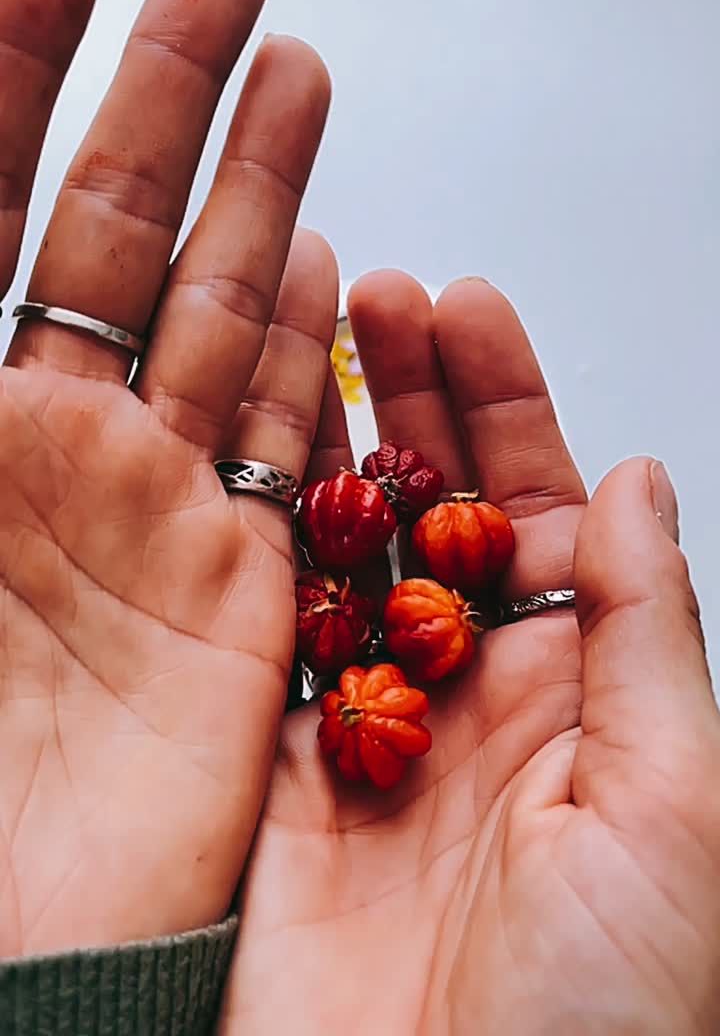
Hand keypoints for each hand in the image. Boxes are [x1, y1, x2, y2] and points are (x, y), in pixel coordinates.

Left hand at [0, 0, 336, 952]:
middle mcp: (28, 442)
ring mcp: (136, 498)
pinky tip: (324, 236)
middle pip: (102, 219)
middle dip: (156, 81)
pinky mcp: (228, 570)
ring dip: (255, 172)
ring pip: (208, 298)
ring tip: (292, 57)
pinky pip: (275, 421)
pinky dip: (303, 327)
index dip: (2, 59)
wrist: (13, 953)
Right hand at [221, 273, 719, 1034]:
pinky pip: (264, 638)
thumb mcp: (675, 806)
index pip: (546, 509)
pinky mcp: (280, 775)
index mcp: (582, 694)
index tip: (470, 310)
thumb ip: (651, 632)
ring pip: (344, 550)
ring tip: (304, 345)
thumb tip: (640, 476)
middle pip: (435, 507)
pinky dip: (254, 550)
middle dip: (409, 397)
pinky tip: (245, 467)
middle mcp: (470, 697)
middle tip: (376, 295)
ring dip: (326, 449)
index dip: (508, 404)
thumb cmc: (605, 1022)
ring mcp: (369, 729)